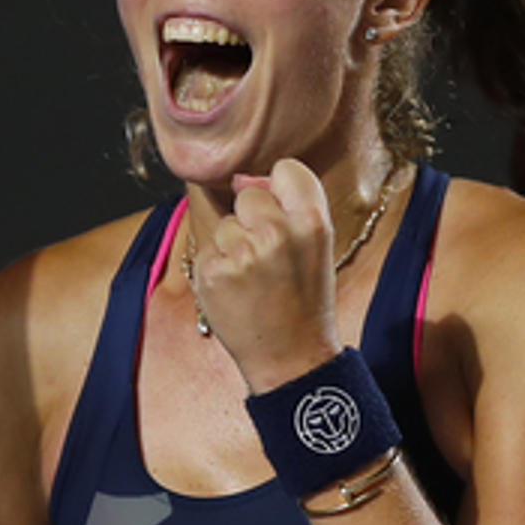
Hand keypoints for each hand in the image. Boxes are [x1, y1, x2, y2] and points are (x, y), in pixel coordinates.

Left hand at [195, 157, 341, 391]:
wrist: (291, 356)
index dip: (280, 189)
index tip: (283, 213)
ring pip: (226, 225)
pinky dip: (216, 269)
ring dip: (233, 247)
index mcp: (313, 222)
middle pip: (248, 195)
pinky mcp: (212, 272)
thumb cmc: (304, 299)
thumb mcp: (317, 247)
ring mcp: (242, 253)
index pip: (287, 168)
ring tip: (254, 279)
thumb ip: (290, 206)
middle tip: (269, 258)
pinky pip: (207, 250)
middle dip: (253, 220)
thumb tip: (243, 179)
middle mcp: (277, 233)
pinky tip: (236, 292)